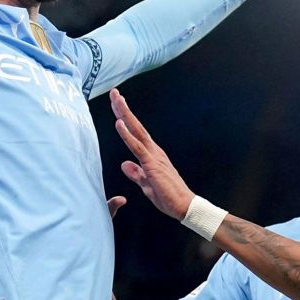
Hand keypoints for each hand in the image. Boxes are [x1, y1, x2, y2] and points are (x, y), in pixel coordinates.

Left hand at [110, 88, 193, 220]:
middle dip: (124, 109)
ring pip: (136, 131)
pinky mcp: (152, 164)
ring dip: (125, 114)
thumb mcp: (146, 185)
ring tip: (116, 99)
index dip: (125, 118)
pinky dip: (127, 135)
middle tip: (114, 93)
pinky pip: (137, 147)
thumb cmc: (168, 196)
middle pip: (135, 126)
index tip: (117, 104)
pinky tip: (119, 124)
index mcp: (151, 155)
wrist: (184, 206)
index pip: (135, 132)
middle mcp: (153, 151)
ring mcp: (153, 156)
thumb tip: (125, 164)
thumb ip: (136, 173)